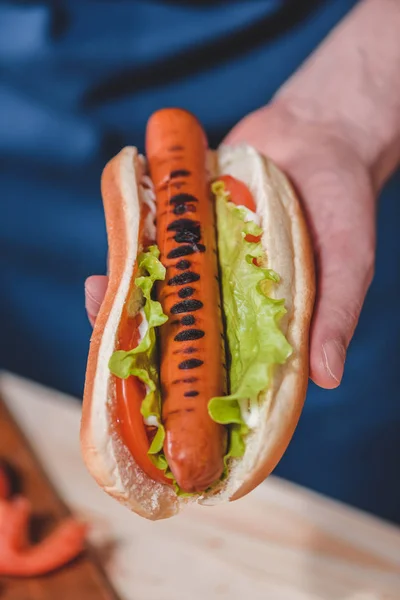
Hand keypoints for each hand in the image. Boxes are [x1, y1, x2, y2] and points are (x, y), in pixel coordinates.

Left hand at [85, 99, 375, 389]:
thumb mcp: (349, 262)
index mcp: (266, 324)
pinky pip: (152, 248)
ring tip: (103, 300)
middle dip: (150, 351)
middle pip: (185, 339)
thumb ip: (335, 315)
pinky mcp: (184, 229)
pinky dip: (131, 255)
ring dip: (127, 303)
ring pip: (160, 295)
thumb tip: (327, 377)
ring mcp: (203, 266)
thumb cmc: (343, 206)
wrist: (318, 135)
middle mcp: (228, 302)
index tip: (172, 420)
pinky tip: (109, 267)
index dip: (202, 401)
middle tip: (121, 360)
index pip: (233, 376)